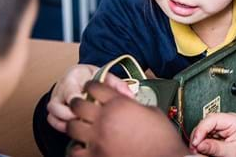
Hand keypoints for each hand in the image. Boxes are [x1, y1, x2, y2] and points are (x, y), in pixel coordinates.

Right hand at [47, 64, 132, 131]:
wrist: (78, 75)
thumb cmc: (91, 77)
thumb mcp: (104, 75)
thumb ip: (116, 84)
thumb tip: (130, 96)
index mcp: (73, 78)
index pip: (70, 93)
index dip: (78, 103)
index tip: (90, 107)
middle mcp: (60, 89)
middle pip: (56, 107)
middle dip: (71, 116)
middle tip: (87, 119)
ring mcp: (55, 100)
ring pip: (52, 116)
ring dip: (65, 123)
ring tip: (81, 125)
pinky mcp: (53, 109)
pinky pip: (51, 121)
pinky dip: (61, 126)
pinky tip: (76, 127)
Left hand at [66, 81, 188, 156]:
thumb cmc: (163, 137)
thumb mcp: (152, 112)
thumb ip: (134, 105)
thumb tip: (128, 104)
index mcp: (119, 104)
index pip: (95, 87)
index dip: (91, 86)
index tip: (90, 88)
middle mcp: (105, 118)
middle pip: (77, 104)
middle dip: (78, 103)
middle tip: (81, 106)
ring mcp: (97, 139)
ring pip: (71, 127)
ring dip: (75, 125)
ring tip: (81, 127)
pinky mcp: (95, 156)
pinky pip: (74, 151)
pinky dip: (76, 148)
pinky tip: (83, 147)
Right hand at [189, 113, 235, 156]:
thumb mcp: (233, 152)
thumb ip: (216, 148)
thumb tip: (199, 145)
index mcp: (234, 120)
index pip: (211, 119)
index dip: (200, 130)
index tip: (195, 143)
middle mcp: (227, 120)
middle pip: (205, 123)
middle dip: (198, 136)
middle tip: (195, 150)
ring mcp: (222, 126)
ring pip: (204, 130)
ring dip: (199, 141)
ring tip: (198, 152)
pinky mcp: (219, 132)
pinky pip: (206, 135)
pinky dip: (202, 143)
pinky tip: (203, 150)